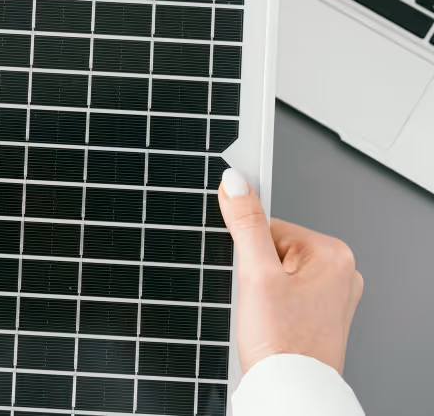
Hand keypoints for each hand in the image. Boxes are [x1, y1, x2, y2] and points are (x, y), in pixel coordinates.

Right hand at [218, 169, 363, 373]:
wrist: (287, 392)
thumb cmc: (282, 345)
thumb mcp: (256, 276)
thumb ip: (246, 224)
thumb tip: (235, 183)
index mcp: (333, 254)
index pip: (271, 227)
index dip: (250, 252)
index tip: (252, 276)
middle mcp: (340, 271)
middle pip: (273, 248)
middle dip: (256, 273)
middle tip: (260, 301)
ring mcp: (331, 295)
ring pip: (276, 271)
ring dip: (261, 290)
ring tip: (266, 316)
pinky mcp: (320, 313)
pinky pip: (285, 291)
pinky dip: (271, 304)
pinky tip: (271, 322)